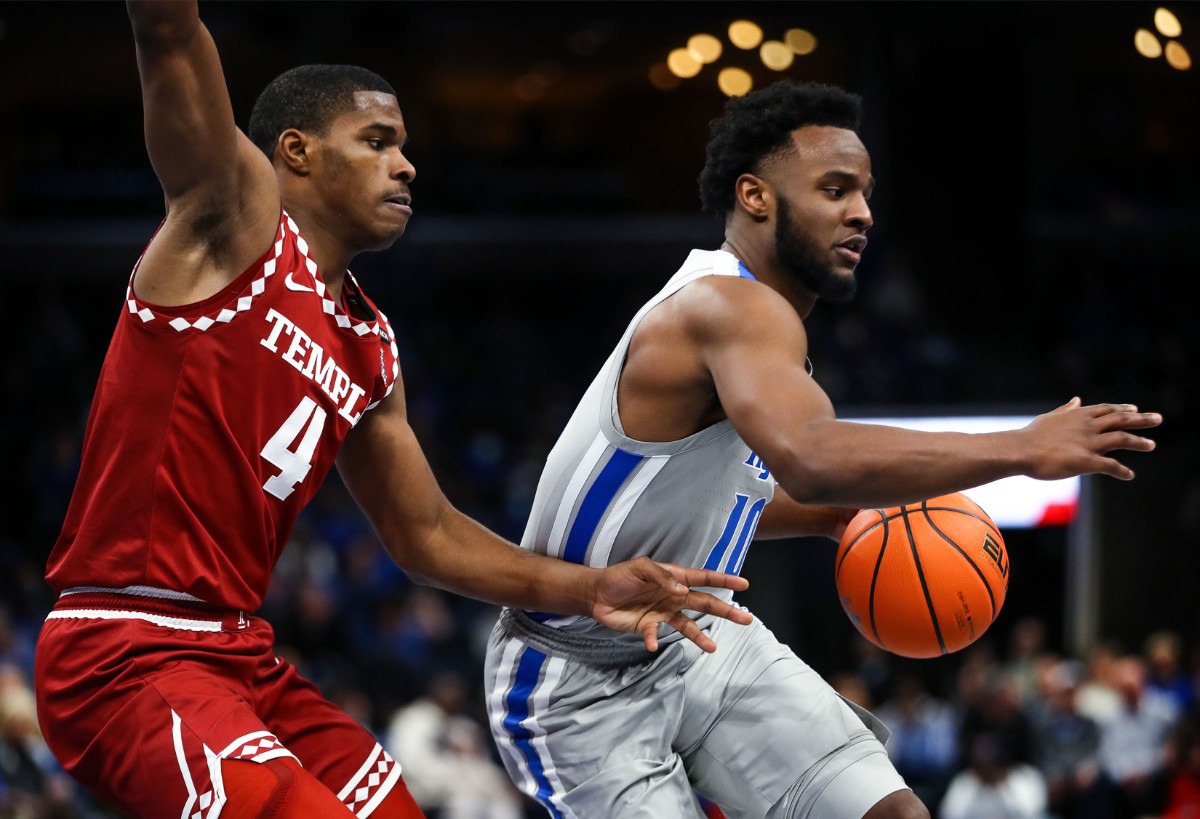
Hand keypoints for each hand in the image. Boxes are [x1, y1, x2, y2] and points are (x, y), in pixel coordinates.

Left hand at [589, 556, 752, 652]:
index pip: (704, 578)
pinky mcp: (649, 626)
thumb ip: (661, 577)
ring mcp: (663, 612)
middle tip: (745, 619)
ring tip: (713, 648)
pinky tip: (653, 643)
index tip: (744, 584)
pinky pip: (657, 635)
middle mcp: (673, 596)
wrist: (596, 595)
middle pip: (704, 603)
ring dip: (700, 636)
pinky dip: (656, 640)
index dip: (724, 580)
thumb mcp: (639, 568)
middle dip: (725, 611)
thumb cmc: (619, 576)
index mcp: (674, 578)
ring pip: (688, 625)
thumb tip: (682, 591)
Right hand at [1021, 397, 1160, 480]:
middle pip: (1121, 419)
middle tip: (1158, 419)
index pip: (1107, 409)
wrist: (1020, 450)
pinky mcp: (1087, 461)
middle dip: (1142, 419)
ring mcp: (1089, 443)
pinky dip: (1122, 470)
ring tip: (1151, 445)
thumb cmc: (1031, 436)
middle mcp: (1088, 426)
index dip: (1123, 409)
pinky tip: (1129, 475)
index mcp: (1079, 415)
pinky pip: (1111, 465)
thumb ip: (1066, 410)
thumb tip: (1076, 400)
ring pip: (1122, 439)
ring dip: (1139, 442)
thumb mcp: (1050, 418)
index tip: (1135, 409)